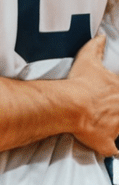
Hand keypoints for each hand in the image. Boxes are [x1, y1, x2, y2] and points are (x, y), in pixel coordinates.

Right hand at [63, 34, 118, 155]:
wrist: (71, 104)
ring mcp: (117, 129)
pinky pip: (113, 149)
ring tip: (108, 123)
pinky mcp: (107, 142)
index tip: (113, 97)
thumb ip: (96, 47)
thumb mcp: (88, 59)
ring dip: (116, 128)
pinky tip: (111, 148)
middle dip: (117, 110)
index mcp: (118, 91)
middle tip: (110, 110)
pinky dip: (112, 149)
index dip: (116, 95)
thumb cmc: (80, 82)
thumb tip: (102, 35)